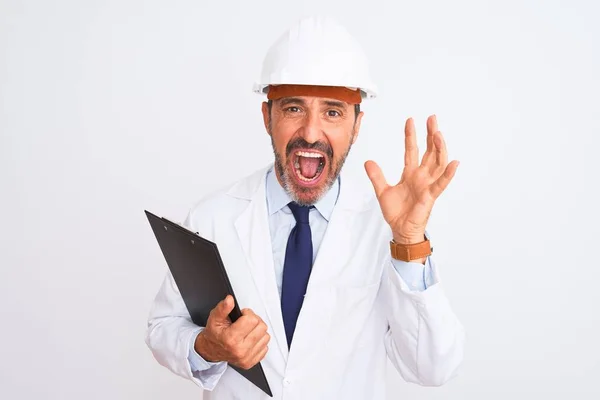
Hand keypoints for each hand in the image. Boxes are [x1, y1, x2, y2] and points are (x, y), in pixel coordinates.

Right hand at [194, 295, 269, 369]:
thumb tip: (230, 300)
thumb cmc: (214, 334)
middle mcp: (240, 350)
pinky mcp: (251, 362)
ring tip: (247, 331)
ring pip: (266, 336)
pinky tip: (249, 340)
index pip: (252, 320)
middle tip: (245, 322)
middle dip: (254, 321)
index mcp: (231, 339)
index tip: (242, 315)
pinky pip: (265, 347)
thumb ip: (223, 308)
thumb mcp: (215, 318)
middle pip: (261, 327)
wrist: (211, 350)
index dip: (248, 314)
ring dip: (258, 331)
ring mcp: (246, 358)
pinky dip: (259, 342)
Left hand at [365, 115, 458, 244]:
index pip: (412, 150)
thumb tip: (368, 161)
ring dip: (439, 148)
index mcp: (411, 174)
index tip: (410, 120)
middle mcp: (422, 176)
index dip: (411, 136)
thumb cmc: (396, 212)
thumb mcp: (382, 191)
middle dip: (431, 135)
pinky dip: (448, 174)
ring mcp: (427, 185)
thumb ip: (376, 176)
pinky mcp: (430, 196)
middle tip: (432, 118)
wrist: (400, 229)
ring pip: (437, 163)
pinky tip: (454, 163)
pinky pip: (441, 184)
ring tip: (439, 134)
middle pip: (429, 151)